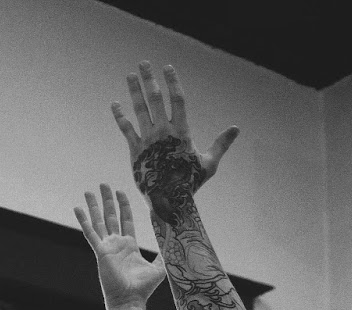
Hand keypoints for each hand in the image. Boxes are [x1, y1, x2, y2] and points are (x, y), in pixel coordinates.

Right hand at [74, 185, 165, 309]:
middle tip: (103, 184)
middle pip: (110, 216)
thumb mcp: (159, 268)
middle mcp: (116, 244)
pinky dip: (83, 220)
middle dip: (108, 200)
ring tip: (89, 191)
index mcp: (129, 246)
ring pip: (99, 221)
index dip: (123, 205)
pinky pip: (90, 233)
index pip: (125, 220)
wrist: (130, 300)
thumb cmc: (143, 288)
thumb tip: (172, 243)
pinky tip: (77, 208)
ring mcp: (107, 247)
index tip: (121, 191)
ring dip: (94, 206)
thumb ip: (164, 254)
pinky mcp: (100, 252)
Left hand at [112, 61, 238, 224]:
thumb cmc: (190, 184)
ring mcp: (147, 140)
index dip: (173, 81)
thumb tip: (237, 128)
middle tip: (144, 63)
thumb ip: (221, 143)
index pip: (177, 99)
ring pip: (139, 109)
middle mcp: (163, 132)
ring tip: (130, 75)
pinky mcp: (135, 151)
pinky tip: (115, 103)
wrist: (170, 203)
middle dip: (149, 78)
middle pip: (155, 98)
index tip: (168, 67)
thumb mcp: (209, 164)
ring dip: (134, 90)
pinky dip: (119, 116)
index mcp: (181, 132)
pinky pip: (126, 129)